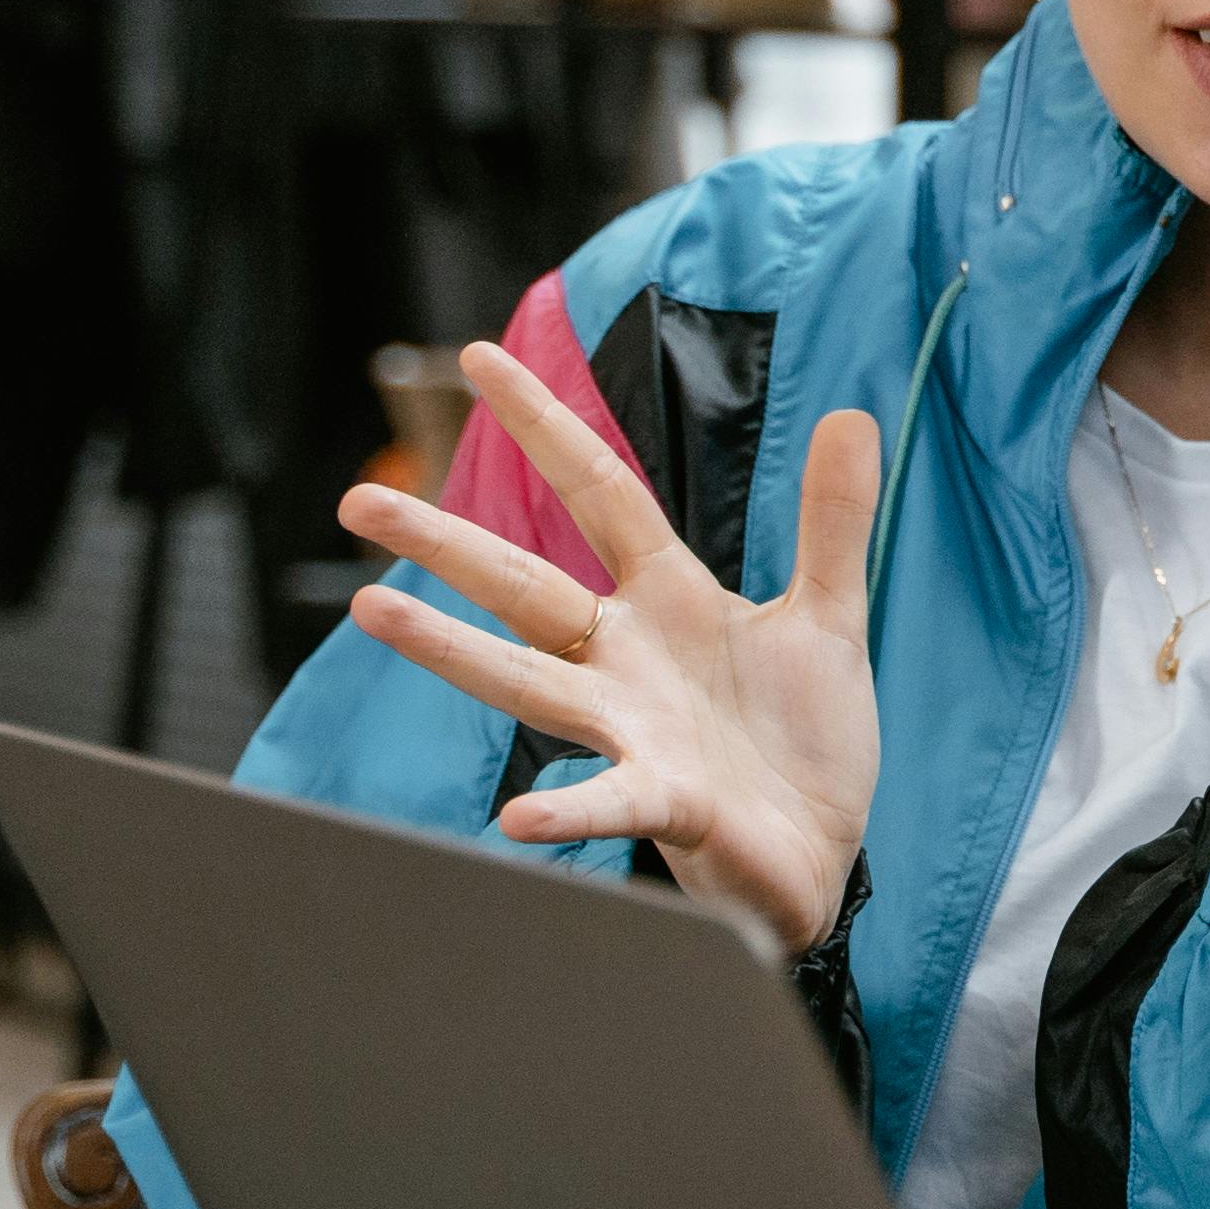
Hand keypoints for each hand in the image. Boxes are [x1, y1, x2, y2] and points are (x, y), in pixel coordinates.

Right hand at [335, 345, 882, 948]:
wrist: (821, 853)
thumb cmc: (803, 741)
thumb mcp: (828, 616)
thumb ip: (833, 521)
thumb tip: (853, 415)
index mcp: (667, 600)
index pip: (598, 490)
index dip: (544, 421)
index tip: (477, 355)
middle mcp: (626, 660)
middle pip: (523, 585)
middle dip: (441, 543)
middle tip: (356, 500)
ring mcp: (634, 731)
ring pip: (526, 681)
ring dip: (449, 650)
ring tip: (368, 612)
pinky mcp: (666, 803)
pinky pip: (608, 802)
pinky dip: (567, 811)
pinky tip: (515, 818)